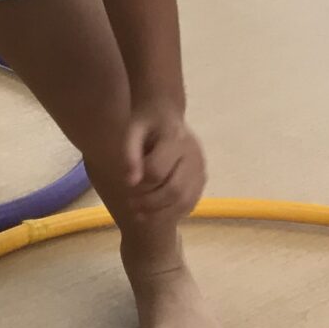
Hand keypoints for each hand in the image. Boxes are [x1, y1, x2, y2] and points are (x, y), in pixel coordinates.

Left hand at [121, 103, 206, 222]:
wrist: (166, 112)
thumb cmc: (146, 122)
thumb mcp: (132, 130)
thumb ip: (129, 154)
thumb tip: (129, 182)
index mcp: (175, 138)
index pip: (156, 171)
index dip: (139, 184)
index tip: (125, 188)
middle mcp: (193, 154)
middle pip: (174, 190)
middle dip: (151, 203)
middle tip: (131, 206)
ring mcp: (201, 167)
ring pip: (185, 200)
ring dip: (162, 212)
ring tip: (141, 214)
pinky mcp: (203, 178)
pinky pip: (191, 201)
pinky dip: (174, 211)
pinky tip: (157, 212)